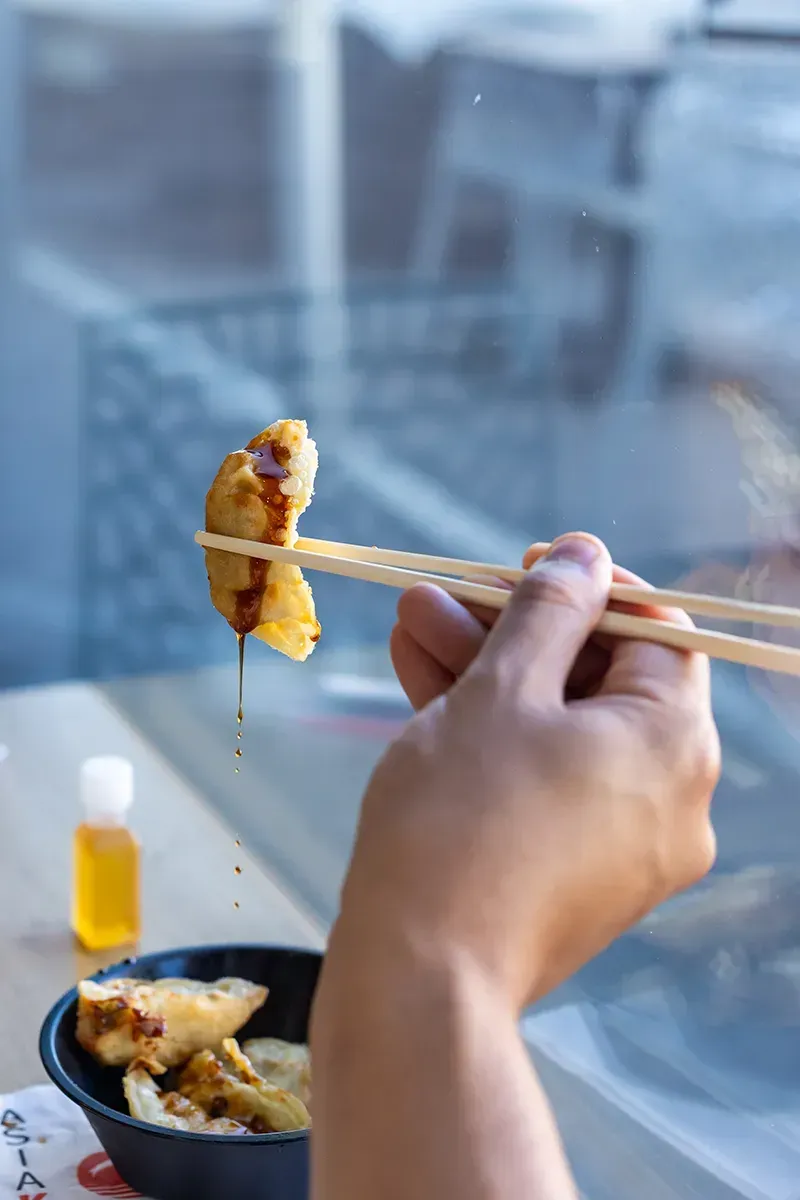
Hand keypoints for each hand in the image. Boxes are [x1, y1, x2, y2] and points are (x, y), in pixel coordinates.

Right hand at [338, 534, 719, 1009]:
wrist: (419, 981)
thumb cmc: (461, 820)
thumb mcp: (501, 691)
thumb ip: (548, 610)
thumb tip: (586, 552)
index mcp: (674, 744)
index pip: (655, 631)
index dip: (589, 586)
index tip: (523, 568)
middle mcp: (669, 797)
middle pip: (598, 679)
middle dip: (513, 628)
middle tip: (441, 593)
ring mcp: (622, 845)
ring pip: (559, 730)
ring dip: (488, 672)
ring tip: (412, 620)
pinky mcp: (574, 876)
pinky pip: (544, 782)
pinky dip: (493, 736)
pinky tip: (422, 681)